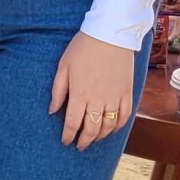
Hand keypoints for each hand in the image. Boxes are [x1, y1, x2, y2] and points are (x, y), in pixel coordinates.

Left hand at [50, 32, 135, 149]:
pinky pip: (124, 117)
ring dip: (100, 136)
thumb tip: (52, 111)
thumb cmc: (83, 47)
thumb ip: (58, 91)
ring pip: (108, 126)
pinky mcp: (127, 93)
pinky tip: (111, 129)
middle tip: (80, 145)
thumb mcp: (63, 66)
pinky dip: (117, 127)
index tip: (66, 141)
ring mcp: (115, 97)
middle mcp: (98, 99)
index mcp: (79, 93)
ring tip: (93, 139)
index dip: (68, 135)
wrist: (111, 34)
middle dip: (84, 141)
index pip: (72, 122)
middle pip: (91, 129)